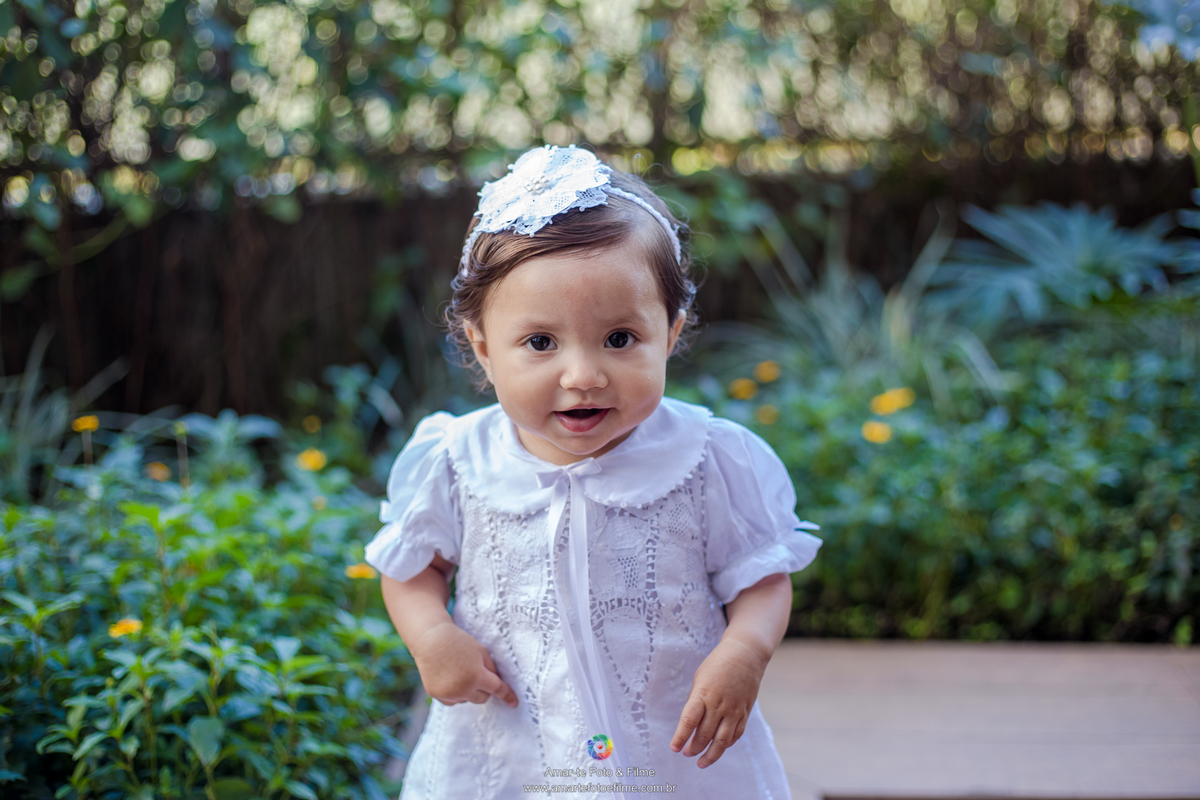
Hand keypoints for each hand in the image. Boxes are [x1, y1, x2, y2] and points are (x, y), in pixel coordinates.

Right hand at [409, 620, 518, 707]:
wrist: (431, 640)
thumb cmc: (459, 643)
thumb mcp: (481, 652)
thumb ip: (491, 670)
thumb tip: (497, 687)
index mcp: (476, 676)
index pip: (497, 689)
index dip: (507, 696)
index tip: (514, 703)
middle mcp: (462, 689)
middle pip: (483, 698)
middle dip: (484, 688)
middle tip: (477, 672)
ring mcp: (448, 694)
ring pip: (467, 699)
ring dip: (469, 690)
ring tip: (460, 671)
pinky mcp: (436, 695)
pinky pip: (453, 700)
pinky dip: (456, 693)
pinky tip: (450, 678)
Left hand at [669, 637, 767, 767]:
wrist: (745, 655)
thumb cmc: (717, 665)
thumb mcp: (699, 679)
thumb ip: (695, 702)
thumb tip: (691, 725)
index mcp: (703, 695)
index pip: (689, 722)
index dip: (680, 737)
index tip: (674, 748)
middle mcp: (719, 705)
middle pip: (705, 735)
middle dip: (694, 748)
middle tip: (687, 754)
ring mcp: (734, 711)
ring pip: (722, 741)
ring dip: (711, 755)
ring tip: (701, 763)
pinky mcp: (745, 713)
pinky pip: (736, 735)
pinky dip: (727, 744)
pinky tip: (719, 748)